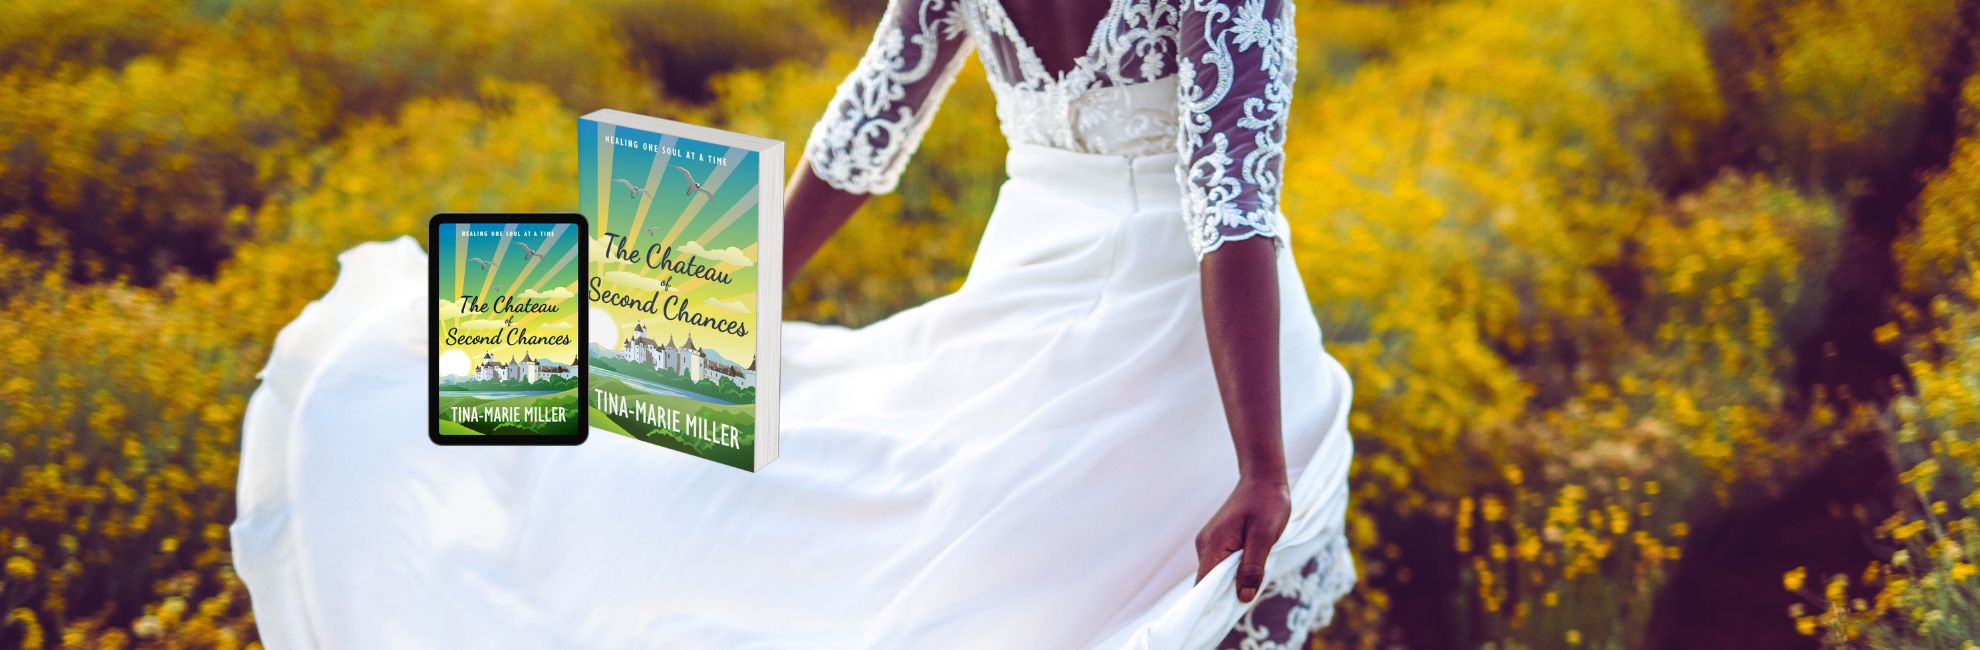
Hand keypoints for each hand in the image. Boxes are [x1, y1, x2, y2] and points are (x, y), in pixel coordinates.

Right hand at [1194, 476, 1290, 602]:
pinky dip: (1234, 570)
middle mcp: (1204, 545)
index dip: (1213, 602)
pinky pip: (1221, 564)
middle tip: (1251, 591)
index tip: (1228, 611)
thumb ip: (1253, 567)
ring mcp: (1209, 542)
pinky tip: (1251, 565)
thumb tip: (1242, 597)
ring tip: (1254, 574)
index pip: (1203, 584)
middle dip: (1227, 592)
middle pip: (1209, 582)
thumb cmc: (1267, 503)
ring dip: (1233, 580)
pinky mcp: (1217, 540)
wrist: (1263, 478)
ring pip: (1216, 573)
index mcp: (1212, 545)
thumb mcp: (1265, 536)